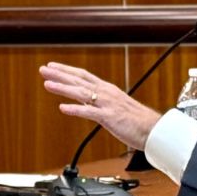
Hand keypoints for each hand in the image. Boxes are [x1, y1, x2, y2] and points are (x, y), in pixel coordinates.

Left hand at [39, 62, 162, 149]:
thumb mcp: (115, 107)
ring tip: (47, 84)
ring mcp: (107, 104)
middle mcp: (106, 93)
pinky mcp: (109, 117)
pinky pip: (90, 112)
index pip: (83, 76)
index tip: (52, 66)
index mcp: (107, 90)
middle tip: (43, 69)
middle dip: (59, 74)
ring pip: (81, 93)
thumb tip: (84, 101)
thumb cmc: (137, 121)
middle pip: (79, 81)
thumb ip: (99, 103)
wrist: (153, 129)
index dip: (67, 70)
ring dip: (63, 88)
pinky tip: (63, 108)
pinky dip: (76, 109)